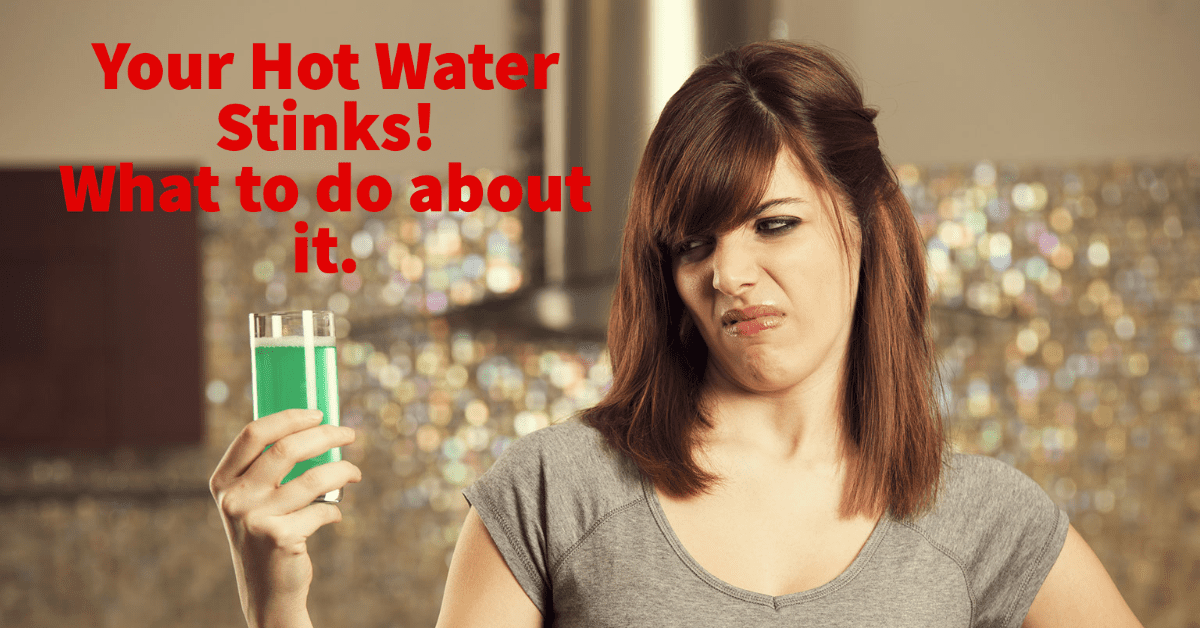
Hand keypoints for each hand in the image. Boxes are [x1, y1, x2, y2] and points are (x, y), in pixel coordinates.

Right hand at [210, 409, 361, 627]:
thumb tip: (313, 426)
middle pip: (286, 448)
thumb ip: (268, 468)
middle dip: (326, 435)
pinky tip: (333, 515)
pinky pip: (323, 509)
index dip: (289, 417)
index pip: (253, 434)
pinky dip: (334, 510)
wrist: (267, 592)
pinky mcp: (280, 537)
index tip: (318, 414)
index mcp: (223, 482)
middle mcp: (234, 498)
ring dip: (343, 470)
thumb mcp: (253, 500)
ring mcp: (255, 518)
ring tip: (355, 472)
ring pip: (314, 477)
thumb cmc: (266, 535)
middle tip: (349, 434)